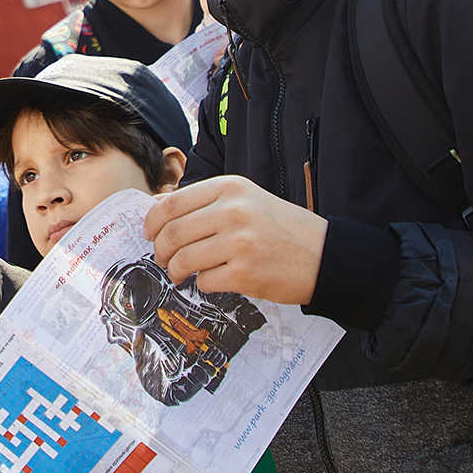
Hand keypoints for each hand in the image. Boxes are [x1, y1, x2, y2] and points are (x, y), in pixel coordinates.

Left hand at [144, 176, 327, 304]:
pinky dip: (202, 284)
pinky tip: (214, 279)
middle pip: (173, 233)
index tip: (149, 234)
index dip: (152, 222)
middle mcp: (233, 211)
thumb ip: (202, 202)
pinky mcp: (245, 273)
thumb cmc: (280, 228)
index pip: (172, 204)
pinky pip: (205, 281)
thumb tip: (155, 207)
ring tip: (180, 273)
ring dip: (175, 270)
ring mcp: (240, 243)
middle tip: (162, 259)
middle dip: (160, 250)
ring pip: (184, 259)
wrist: (323, 254)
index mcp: (230, 188)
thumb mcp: (244, 199)